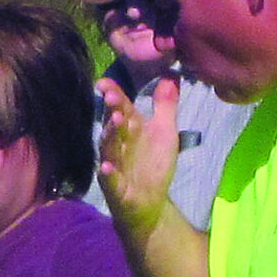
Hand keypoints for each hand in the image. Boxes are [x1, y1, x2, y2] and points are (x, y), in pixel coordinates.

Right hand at [95, 76, 179, 234]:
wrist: (149, 202)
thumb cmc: (153, 164)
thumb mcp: (164, 131)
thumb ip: (165, 104)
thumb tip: (172, 74)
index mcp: (130, 129)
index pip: (120, 107)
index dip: (113, 94)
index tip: (104, 81)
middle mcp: (118, 144)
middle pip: (114, 124)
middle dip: (112, 109)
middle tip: (110, 95)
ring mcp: (115, 165)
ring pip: (110, 148)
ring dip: (110, 135)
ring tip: (114, 121)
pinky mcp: (116, 187)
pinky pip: (110, 179)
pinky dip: (108, 173)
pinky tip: (106, 167)